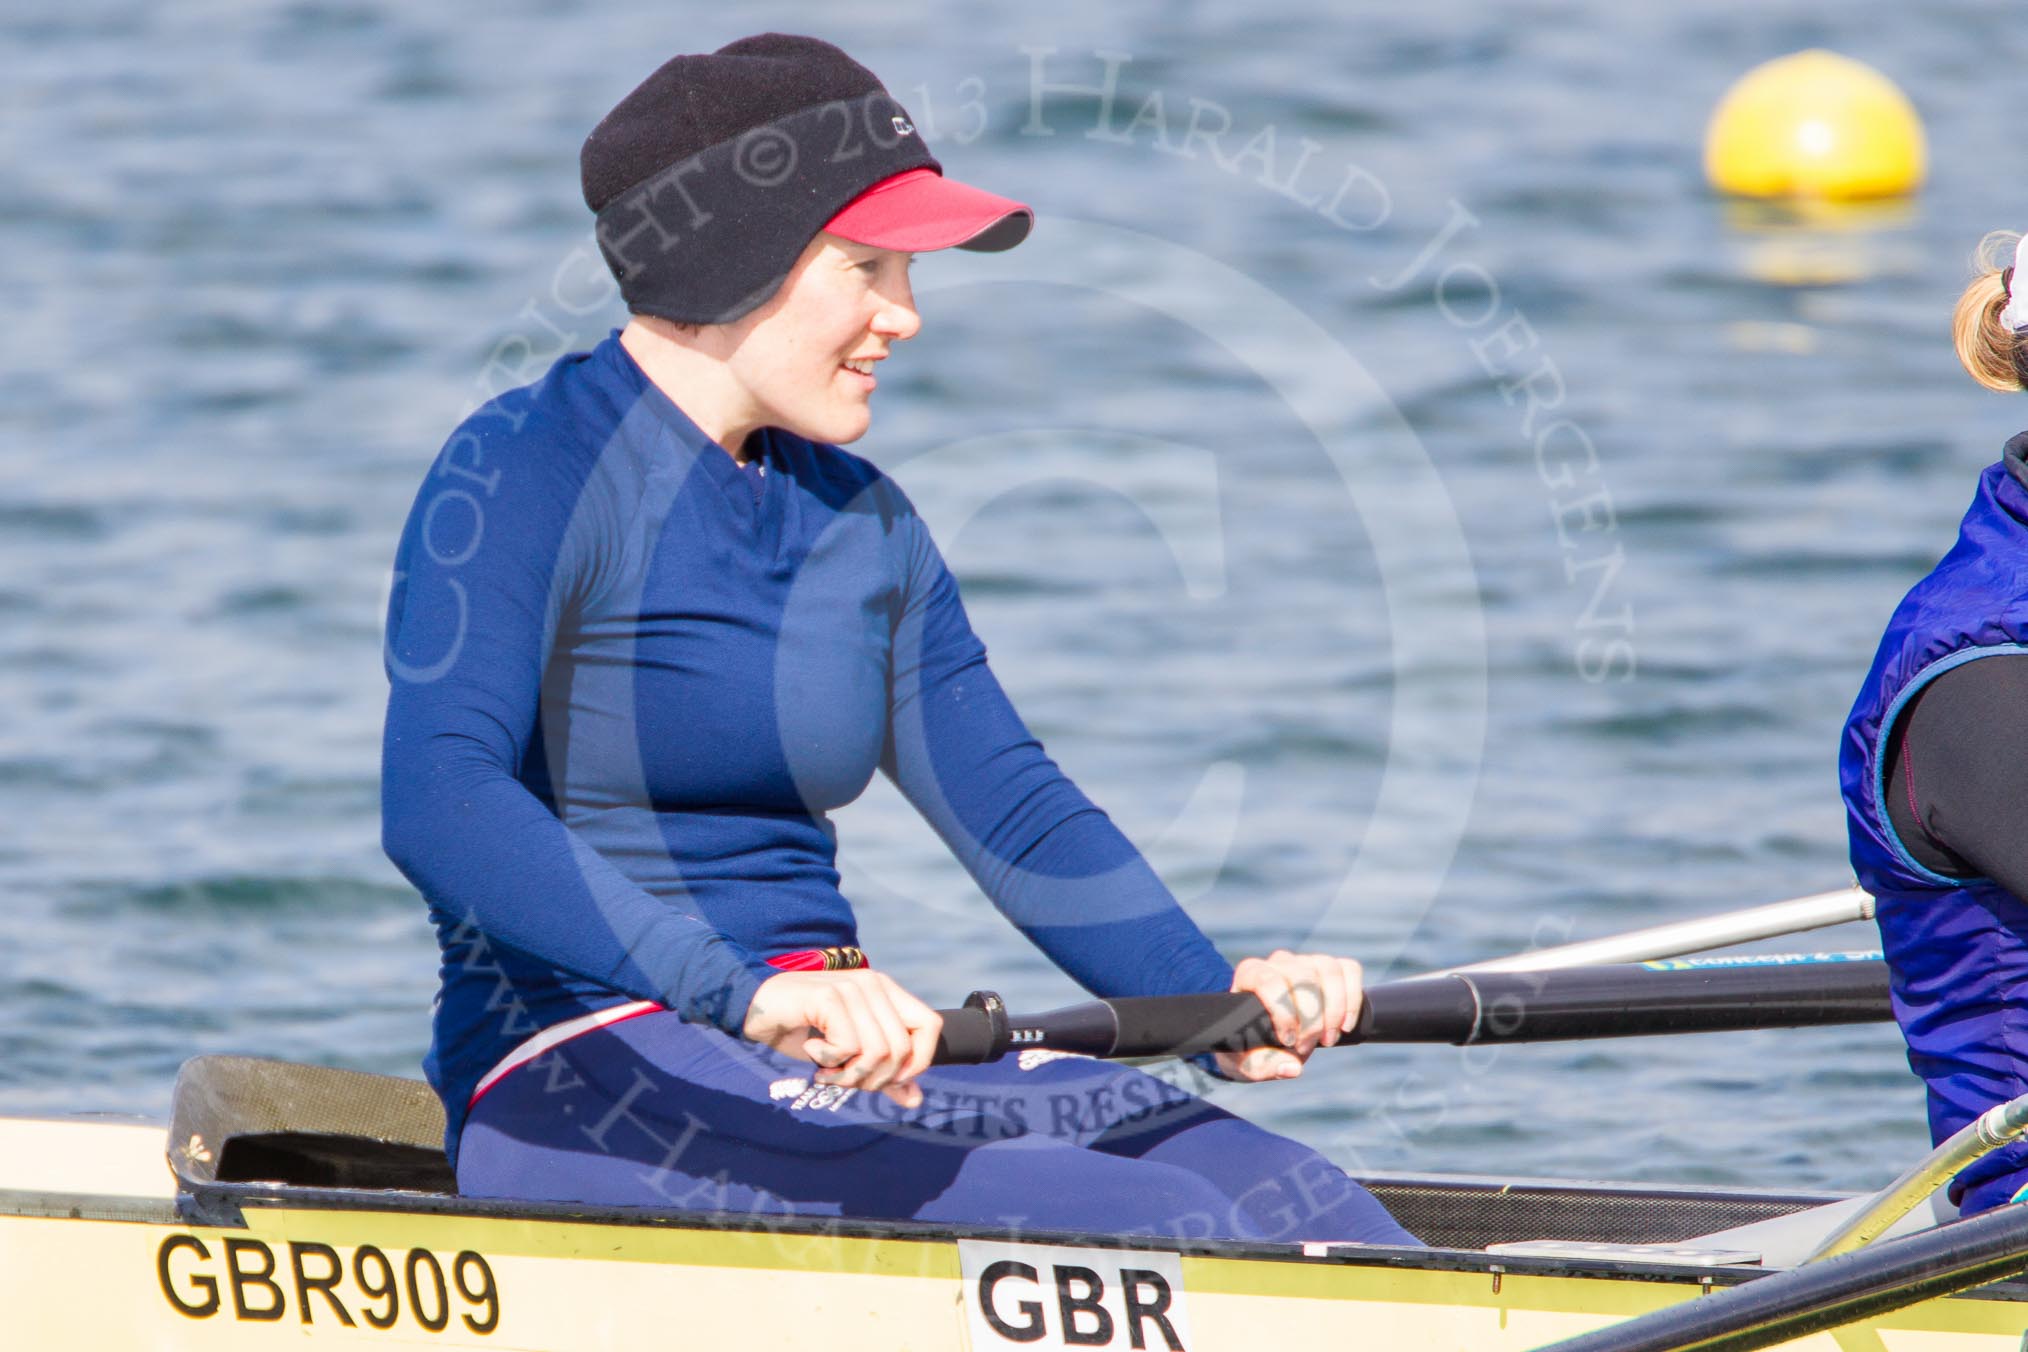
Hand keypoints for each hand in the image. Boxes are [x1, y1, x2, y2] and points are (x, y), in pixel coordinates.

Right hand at [741, 969, 943, 1109]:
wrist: (754, 1009)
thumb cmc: (803, 1031)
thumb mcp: (848, 1055)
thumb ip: (882, 1072)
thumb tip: (915, 1098)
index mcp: (885, 991)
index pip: (930, 1026)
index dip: (917, 1061)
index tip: (887, 1078)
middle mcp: (873, 984)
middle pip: (902, 1049)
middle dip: (873, 1078)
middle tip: (844, 1078)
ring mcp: (852, 988)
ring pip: (878, 1051)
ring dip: (850, 1074)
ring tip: (828, 1070)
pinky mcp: (829, 997)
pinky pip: (848, 1047)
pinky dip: (829, 1062)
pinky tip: (812, 1052)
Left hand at [1213, 950, 1362, 1082]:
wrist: (1263, 1031)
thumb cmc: (1250, 1043)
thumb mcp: (1246, 1060)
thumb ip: (1262, 1065)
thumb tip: (1292, 1067)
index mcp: (1250, 974)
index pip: (1271, 982)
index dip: (1284, 1013)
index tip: (1288, 1041)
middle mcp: (1279, 962)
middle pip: (1304, 978)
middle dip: (1311, 1019)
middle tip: (1307, 1047)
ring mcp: (1306, 961)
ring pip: (1330, 971)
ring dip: (1335, 1010)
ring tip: (1329, 1039)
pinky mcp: (1329, 967)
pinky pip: (1349, 970)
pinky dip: (1353, 999)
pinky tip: (1346, 1025)